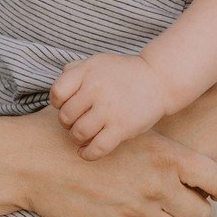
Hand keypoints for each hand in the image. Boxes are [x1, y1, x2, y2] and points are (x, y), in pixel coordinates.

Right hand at [16, 106, 216, 216]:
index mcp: (165, 153)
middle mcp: (158, 183)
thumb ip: (156, 146)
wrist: (33, 160)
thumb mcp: (124, 132)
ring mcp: (139, 210)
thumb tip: (178, 154)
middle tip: (183, 210)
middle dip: (195, 214)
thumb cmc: (76, 138)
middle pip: (202, 213)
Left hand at [50, 53, 168, 159]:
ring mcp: (109, 109)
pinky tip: (85, 152)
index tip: (67, 105)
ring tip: (83, 135)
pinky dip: (87, 154)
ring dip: (77, 138)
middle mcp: (96, 88)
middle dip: (67, 123)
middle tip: (76, 122)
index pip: (57, 93)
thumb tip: (59, 85)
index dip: (58, 103)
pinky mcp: (122, 127)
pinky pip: (97, 148)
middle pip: (65, 116)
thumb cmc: (124, 73)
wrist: (159, 79)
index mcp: (88, 71)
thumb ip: (76, 70)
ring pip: (78, 133)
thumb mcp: (99, 62)